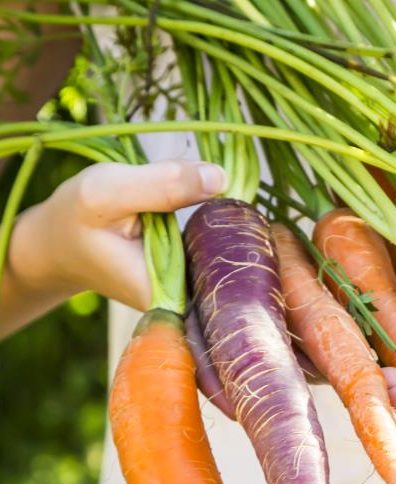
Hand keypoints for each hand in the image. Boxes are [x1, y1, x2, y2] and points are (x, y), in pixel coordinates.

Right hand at [3, 160, 226, 335]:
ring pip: (230, 262)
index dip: (248, 252)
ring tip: (235, 212)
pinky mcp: (190, 276)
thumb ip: (163, 185)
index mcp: (168, 298)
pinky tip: (223, 216)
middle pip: (237, 275)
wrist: (56, 242)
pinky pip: (219, 254)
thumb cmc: (76, 218)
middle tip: (244, 210)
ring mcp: (190, 292)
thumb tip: (221, 178)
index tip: (250, 223)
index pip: (230, 287)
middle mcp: (185, 304)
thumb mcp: (108, 191)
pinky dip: (223, 231)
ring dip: (235, 232)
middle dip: (245, 238)